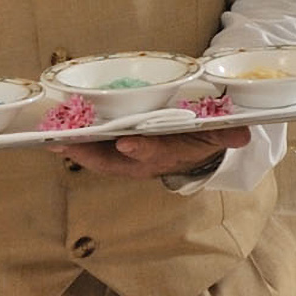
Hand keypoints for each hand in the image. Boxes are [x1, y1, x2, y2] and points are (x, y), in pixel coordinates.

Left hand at [52, 126, 250, 177]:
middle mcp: (142, 162)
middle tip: (69, 143)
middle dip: (91, 154)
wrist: (191, 148)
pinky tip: (54, 135)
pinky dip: (74, 144)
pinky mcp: (113, 152)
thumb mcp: (216, 135)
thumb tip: (243, 134)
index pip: (153, 153)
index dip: (141, 149)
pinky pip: (92, 149)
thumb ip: (226, 133)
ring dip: (76, 150)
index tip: (127, 142)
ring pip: (98, 158)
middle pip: (114, 161)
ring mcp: (125, 159)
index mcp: (167, 155)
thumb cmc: (200, 137)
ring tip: (52, 139)